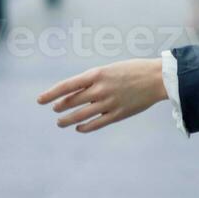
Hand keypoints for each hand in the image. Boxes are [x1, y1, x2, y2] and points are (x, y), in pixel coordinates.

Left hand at [37, 58, 166, 133]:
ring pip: (80, 115)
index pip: (67, 85)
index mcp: (97, 74)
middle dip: (60, 106)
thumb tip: (77, 92)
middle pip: (72, 101)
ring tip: (60, 122)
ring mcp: (108, 103)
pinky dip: (84, 127)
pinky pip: (95, 124)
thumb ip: (94, 80)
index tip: (40, 100)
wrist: (158, 78)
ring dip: (67, 120)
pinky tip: (79, 128)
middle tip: (55, 109)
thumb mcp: (111, 69)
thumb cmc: (134, 70)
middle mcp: (100, 89)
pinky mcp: (117, 114)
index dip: (51, 93)